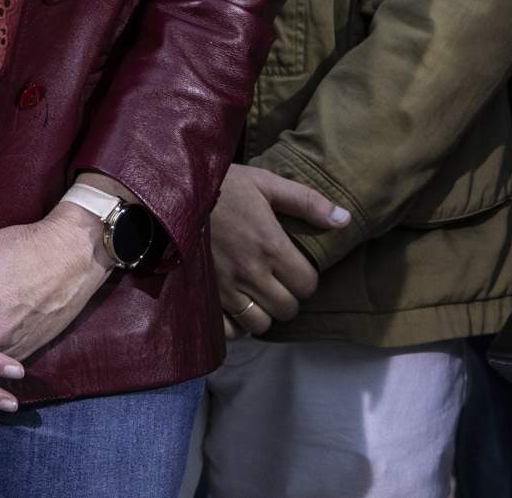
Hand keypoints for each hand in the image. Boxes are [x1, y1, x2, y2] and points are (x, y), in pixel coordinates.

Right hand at [209, 164, 344, 338]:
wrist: (167, 192)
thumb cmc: (218, 186)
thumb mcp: (263, 182)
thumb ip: (306, 202)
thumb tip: (345, 220)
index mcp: (270, 246)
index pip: (307, 285)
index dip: (304, 279)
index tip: (293, 268)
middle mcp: (250, 273)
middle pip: (286, 309)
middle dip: (286, 298)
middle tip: (274, 282)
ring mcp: (224, 287)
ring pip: (259, 323)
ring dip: (262, 313)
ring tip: (254, 296)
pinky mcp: (202, 294)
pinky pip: (227, 329)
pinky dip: (234, 325)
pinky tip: (233, 308)